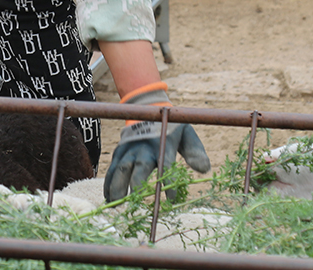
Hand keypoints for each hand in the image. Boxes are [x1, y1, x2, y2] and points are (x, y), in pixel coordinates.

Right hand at [103, 83, 210, 201]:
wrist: (147, 109)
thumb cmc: (170, 127)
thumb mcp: (186, 133)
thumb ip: (195, 151)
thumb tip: (204, 169)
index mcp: (162, 143)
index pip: (166, 163)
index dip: (168, 181)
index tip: (171, 199)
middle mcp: (144, 147)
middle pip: (139, 166)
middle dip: (137, 184)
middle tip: (136, 202)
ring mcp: (129, 149)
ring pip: (121, 167)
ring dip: (118, 186)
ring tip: (116, 204)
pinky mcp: (119, 151)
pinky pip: (112, 168)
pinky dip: (108, 183)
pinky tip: (109, 198)